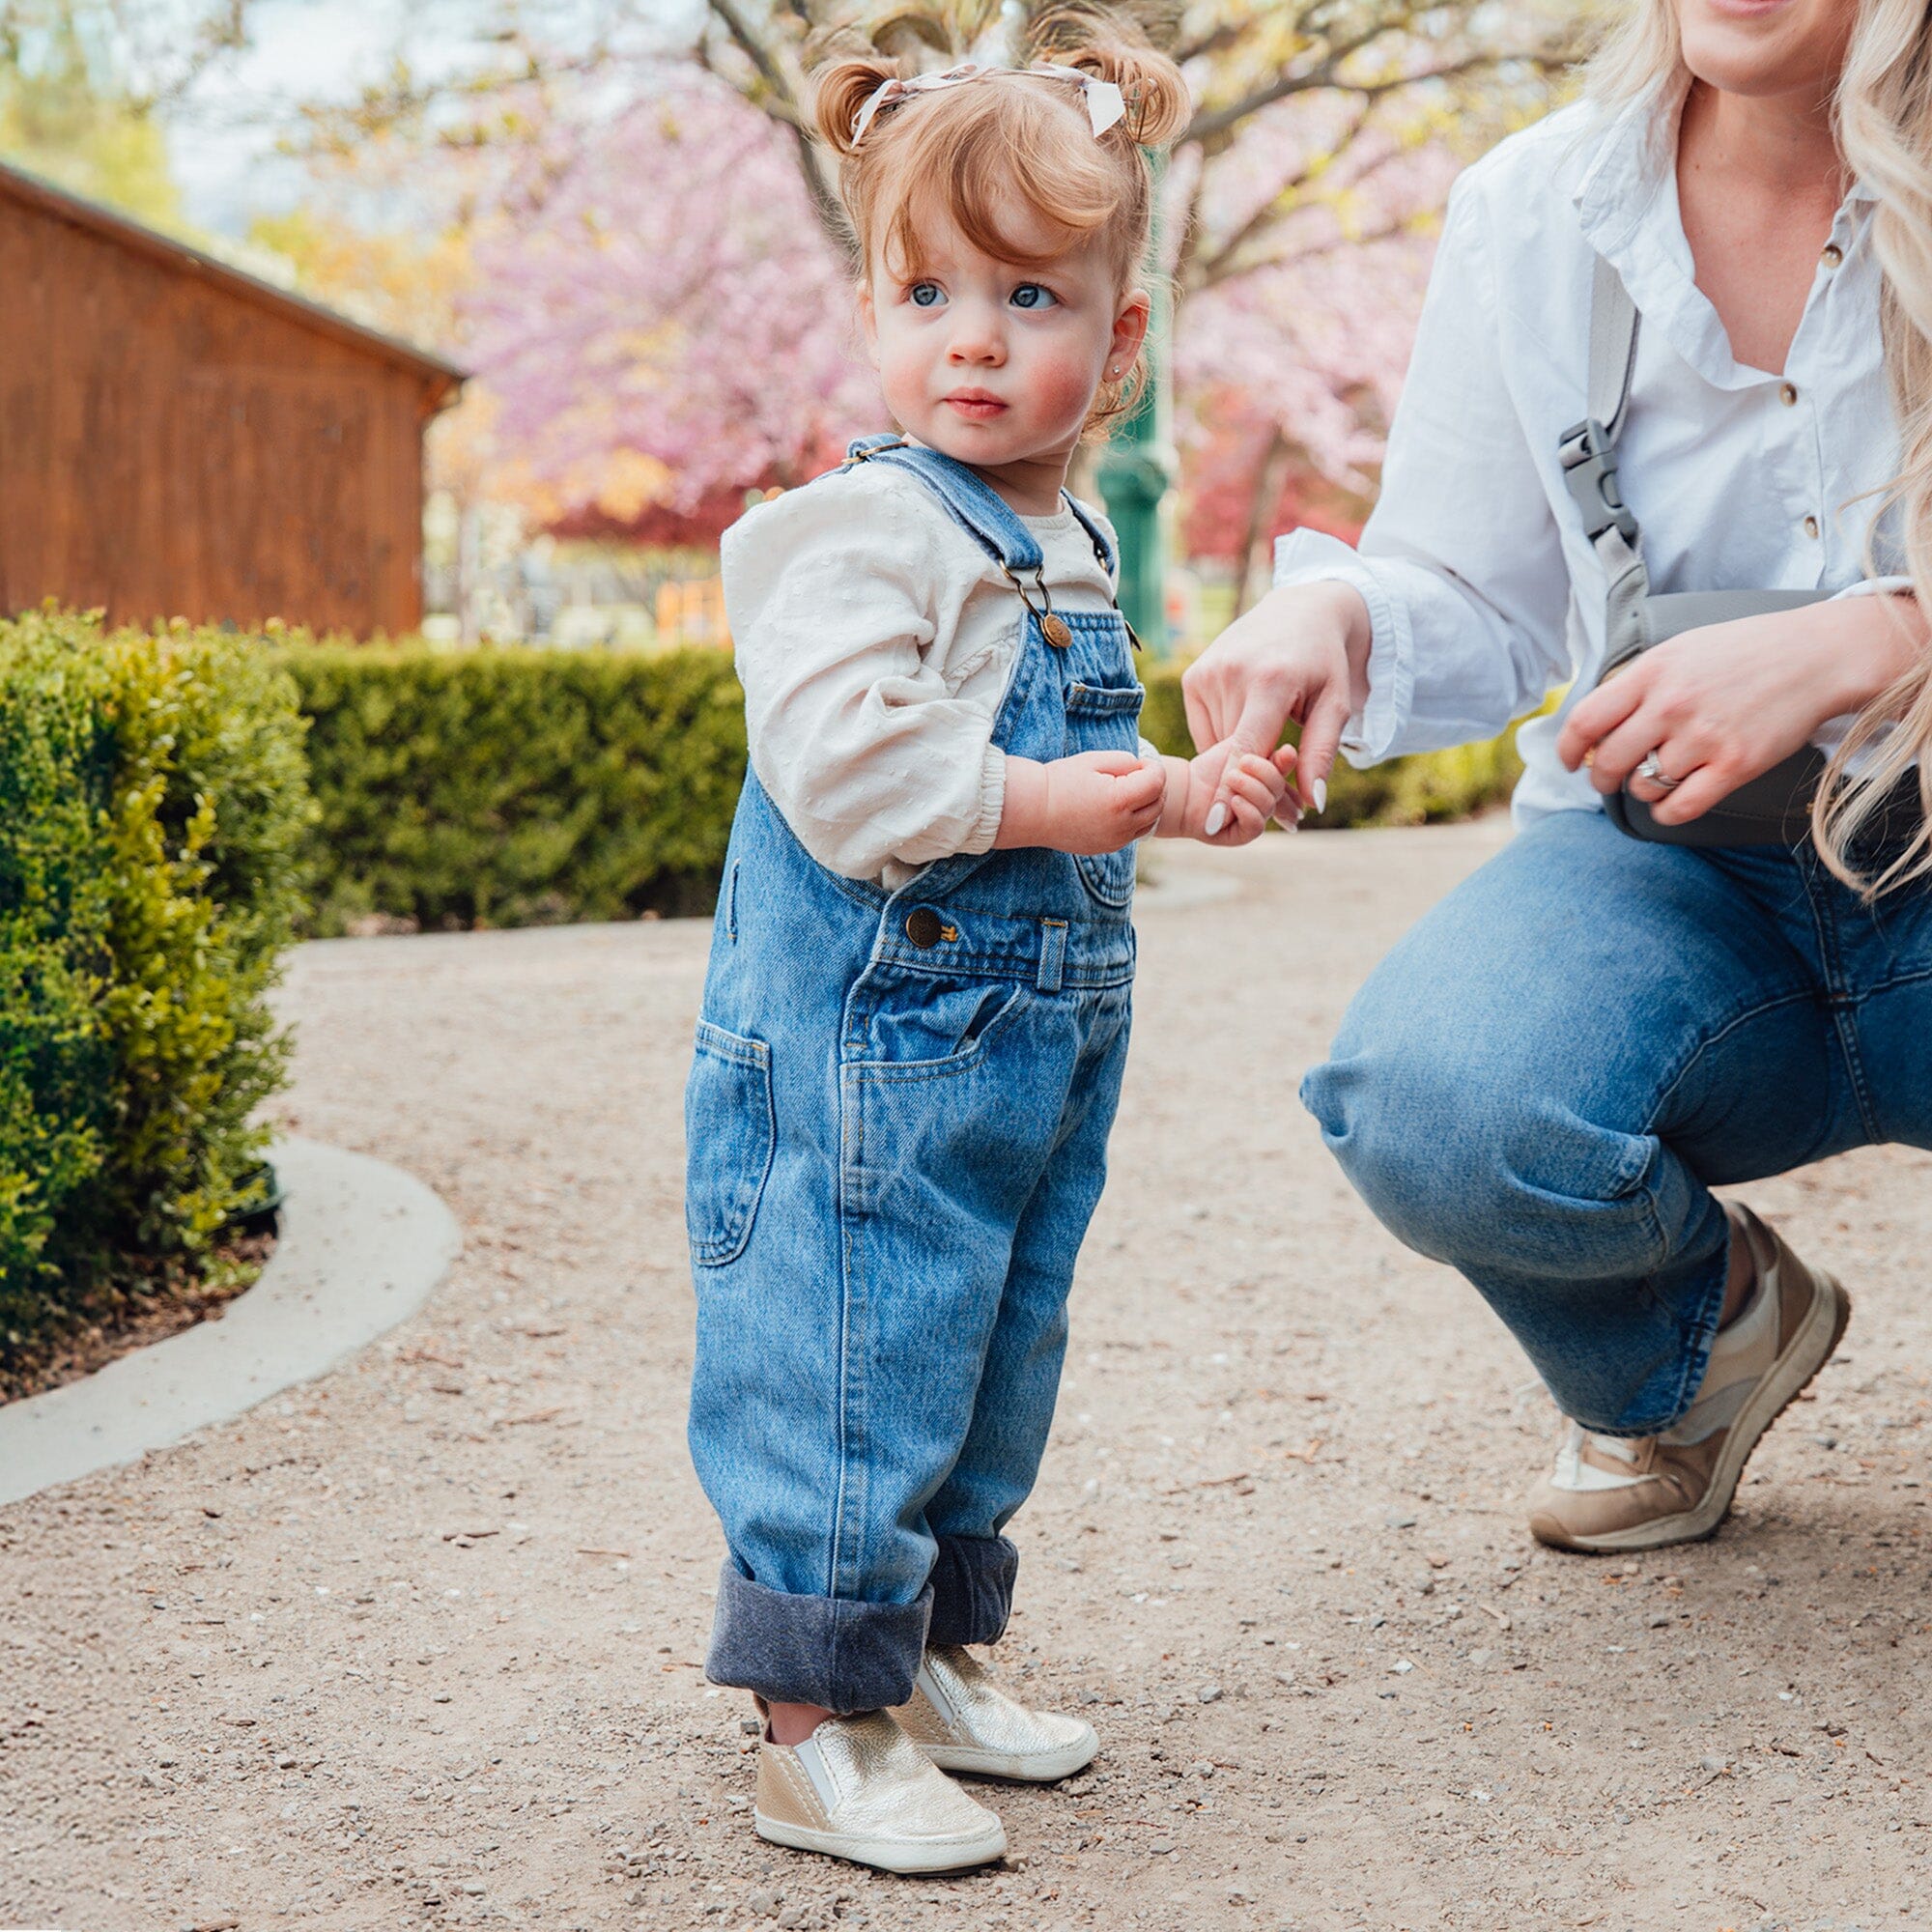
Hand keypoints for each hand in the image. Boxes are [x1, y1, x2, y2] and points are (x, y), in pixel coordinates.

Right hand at [995, 750, 1165, 854]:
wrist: (1033, 810)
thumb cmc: (1061, 780)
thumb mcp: (1095, 760)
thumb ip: (1126, 762)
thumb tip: (1144, 770)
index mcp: (1119, 801)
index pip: (1157, 782)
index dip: (1153, 767)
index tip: (1139, 762)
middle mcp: (1121, 825)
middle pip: (1158, 803)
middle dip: (1154, 785)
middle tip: (1137, 774)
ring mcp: (1115, 840)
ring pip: (1151, 821)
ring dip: (1147, 804)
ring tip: (1128, 790)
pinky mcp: (1108, 847)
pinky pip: (1134, 832)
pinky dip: (1135, 818)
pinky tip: (1117, 806)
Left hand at [1157, 742, 1297, 843]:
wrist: (1183, 788)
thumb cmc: (1211, 767)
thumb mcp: (1240, 750)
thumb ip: (1264, 750)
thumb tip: (1291, 752)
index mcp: (1272, 778)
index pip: (1288, 773)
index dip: (1287, 763)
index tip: (1285, 752)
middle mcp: (1267, 800)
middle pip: (1280, 790)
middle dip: (1265, 773)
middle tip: (1244, 761)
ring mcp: (1256, 817)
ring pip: (1269, 806)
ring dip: (1250, 789)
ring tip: (1231, 778)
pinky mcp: (1242, 835)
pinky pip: (1255, 826)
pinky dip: (1246, 811)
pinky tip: (1234, 800)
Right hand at [1182, 580, 1371, 824]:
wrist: (1300, 610)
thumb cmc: (1324, 663)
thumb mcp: (1334, 706)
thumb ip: (1320, 755)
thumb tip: (1312, 804)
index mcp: (1269, 682)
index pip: (1243, 748)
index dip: (1231, 789)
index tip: (1215, 824)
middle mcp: (1230, 675)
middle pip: (1232, 752)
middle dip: (1255, 781)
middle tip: (1288, 802)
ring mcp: (1206, 673)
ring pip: (1216, 744)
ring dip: (1240, 759)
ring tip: (1272, 744)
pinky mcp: (1193, 676)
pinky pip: (1206, 728)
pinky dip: (1226, 737)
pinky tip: (1250, 718)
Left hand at [1556, 597, 1923, 825]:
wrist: (1814, 656)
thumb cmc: (1743, 652)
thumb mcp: (1678, 650)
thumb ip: (1637, 684)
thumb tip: (1595, 724)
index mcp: (1651, 673)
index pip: (1585, 721)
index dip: (1567, 749)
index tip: (1570, 762)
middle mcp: (1671, 706)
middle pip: (1607, 761)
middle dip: (1601, 777)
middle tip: (1609, 779)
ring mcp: (1703, 737)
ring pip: (1643, 785)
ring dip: (1642, 789)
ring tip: (1658, 776)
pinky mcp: (1735, 764)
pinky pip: (1680, 807)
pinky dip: (1666, 812)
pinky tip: (1671, 801)